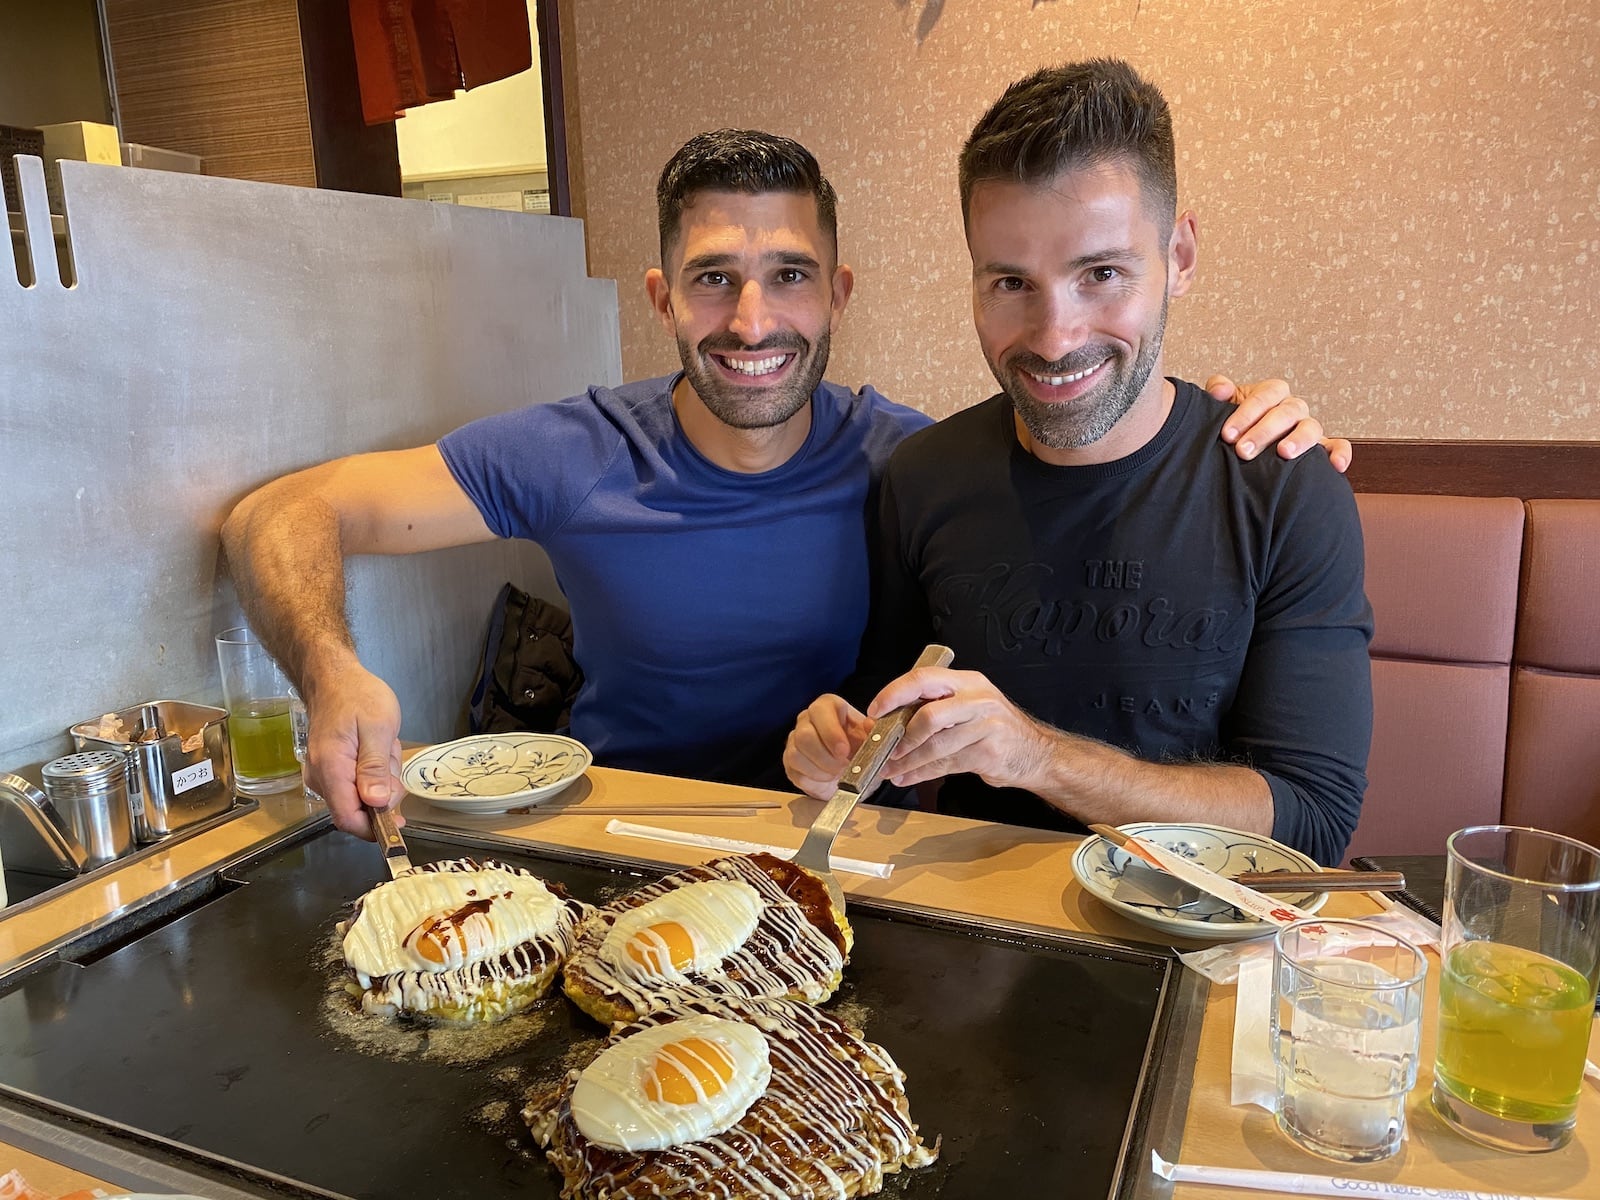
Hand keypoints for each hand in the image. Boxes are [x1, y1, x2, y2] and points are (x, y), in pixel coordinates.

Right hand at [301, 661, 404, 839]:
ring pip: (361, 796)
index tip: (399, 822)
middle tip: (391, 755)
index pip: (348, 818)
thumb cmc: (357, 696)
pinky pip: (357, 783)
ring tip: (383, 745)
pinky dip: (374, 770)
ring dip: (381, 777)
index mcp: (331, 769)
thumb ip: (376, 768)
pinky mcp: (330, 770)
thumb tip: (377, 803)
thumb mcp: (378, 728)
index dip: (375, 827)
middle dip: (384, 790)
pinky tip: (376, 747)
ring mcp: (323, 775)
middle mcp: (321, 778)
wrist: (334, 678)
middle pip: (358, 809)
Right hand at [783, 694, 874, 799]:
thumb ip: (873, 731)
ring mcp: (795, 740)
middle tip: (844, 768)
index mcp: (828, 707)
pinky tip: (828, 779)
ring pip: (796, 754)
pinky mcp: (790, 761)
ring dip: (821, 769)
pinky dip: (814, 779)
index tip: (844, 751)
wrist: (853, 771)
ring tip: (838, 774)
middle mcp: (807, 719)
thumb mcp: (872, 739)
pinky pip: (795, 771)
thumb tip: (871, 725)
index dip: (831, 732)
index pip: (821, 709)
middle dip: (826, 757)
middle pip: (804, 734)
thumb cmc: (861, 749)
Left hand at [867, 667, 1049, 790]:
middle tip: (883, 747)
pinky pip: (946, 764)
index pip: (924, 678)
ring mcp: (986, 726)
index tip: (876, 710)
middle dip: (901, 734)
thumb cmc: (995, 729)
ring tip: (890, 769)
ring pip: (935, 745)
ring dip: (907, 760)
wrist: (1036, 753)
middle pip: (928, 713)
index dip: (894, 693)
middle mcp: (977, 699)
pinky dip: (922, 773)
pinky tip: (908, 777)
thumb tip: (889, 722)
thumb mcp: (968, 707)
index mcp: (967, 682)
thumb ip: (935, 708)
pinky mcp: (988, 753)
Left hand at [1207, 375, 1352, 473]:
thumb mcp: (1223, 407)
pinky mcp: (1322, 448)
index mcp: (1272, 395)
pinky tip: (1336, 466)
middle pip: (1286, 412)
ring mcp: (1308, 427)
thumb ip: (1220, 391)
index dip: (1246, 413)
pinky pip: (1337, 446)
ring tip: (1283, 453)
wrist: (1242, 447)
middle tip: (1243, 450)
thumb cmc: (1235, 426)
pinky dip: (1340, 453)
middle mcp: (1293, 409)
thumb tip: (1219, 390)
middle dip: (1264, 431)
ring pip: (1311, 427)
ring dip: (1298, 439)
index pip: (1265, 395)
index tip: (1227, 434)